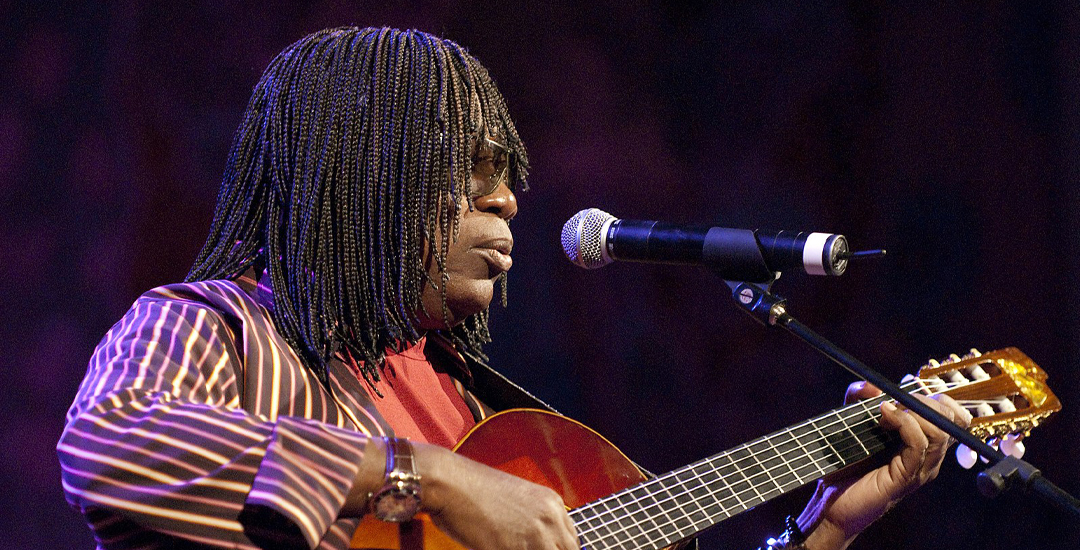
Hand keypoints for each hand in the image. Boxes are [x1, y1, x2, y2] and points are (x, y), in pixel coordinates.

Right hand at [416, 443, 578, 549]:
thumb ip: (534, 523)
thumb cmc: (472, 490)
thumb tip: (537, 544)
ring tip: (509, 547)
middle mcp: (550, 518)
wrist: (448, 482)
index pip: (572, 542)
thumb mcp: (516, 501)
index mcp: (553, 503)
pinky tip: (496, 548)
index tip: (542, 549)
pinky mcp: (515, 549)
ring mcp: (535, 535)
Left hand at [798, 382, 971, 549]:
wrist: (831, 500)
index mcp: (923, 443)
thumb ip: (859, 398)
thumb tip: (872, 384)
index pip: (953, 416)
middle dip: (925, 400)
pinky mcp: (907, 477)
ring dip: (913, 411)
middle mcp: (928, 456)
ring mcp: (921, 468)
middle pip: (951, 420)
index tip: (905, 392)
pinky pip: (920, 444)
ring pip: (939, 431)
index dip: (937, 398)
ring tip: (884, 411)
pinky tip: (884, 416)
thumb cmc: (844, 464)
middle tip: (896, 399)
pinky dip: (905, 423)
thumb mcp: (850, 422)